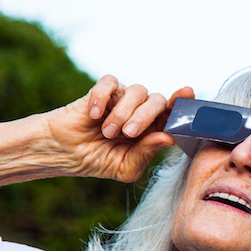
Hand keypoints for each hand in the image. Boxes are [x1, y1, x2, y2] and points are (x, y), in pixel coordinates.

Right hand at [44, 75, 194, 182]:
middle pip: (157, 100)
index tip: (187, 94)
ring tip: (108, 132)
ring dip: (123, 112)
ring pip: (137, 91)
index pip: (173, 113)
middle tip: (128, 133)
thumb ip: (146, 153)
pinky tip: (94, 114)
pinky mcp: (102, 91)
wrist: (63, 154)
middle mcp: (141, 110)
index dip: (182, 103)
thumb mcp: (125, 167)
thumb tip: (168, 138)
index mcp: (153, 128)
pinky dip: (103, 97)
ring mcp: (122, 99)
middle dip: (145, 117)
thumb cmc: (97, 160)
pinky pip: (110, 83)